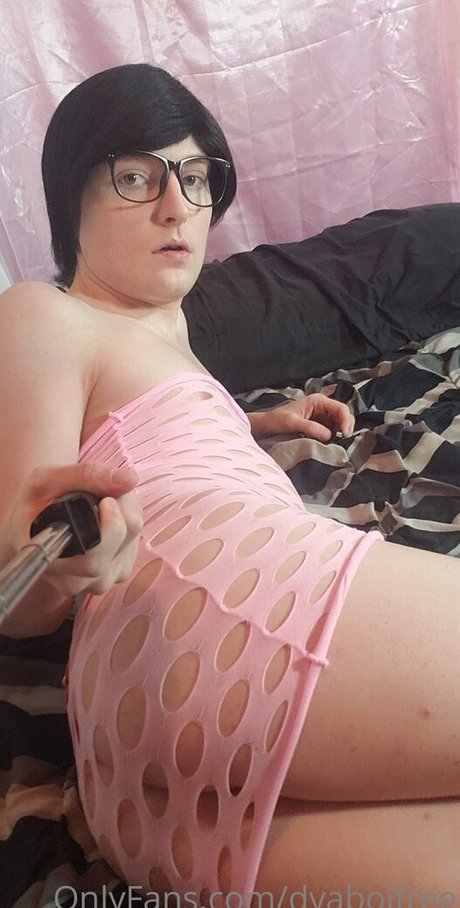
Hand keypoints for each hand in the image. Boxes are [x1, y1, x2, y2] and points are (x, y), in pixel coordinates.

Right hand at [1, 462, 143, 635]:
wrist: (34, 533)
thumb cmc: (36, 508)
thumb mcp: (45, 481)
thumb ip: (85, 476)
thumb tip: (130, 479)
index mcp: (54, 561)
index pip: (97, 552)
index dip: (108, 518)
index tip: (102, 499)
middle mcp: (80, 578)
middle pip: (127, 531)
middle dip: (119, 500)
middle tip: (97, 492)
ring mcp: (103, 579)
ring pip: (135, 533)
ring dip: (124, 509)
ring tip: (98, 504)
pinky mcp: (120, 572)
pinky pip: (137, 540)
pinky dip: (127, 521)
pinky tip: (106, 518)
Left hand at [249, 394, 353, 441]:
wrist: (266, 426)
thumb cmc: (276, 420)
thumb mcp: (292, 423)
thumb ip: (311, 427)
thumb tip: (329, 436)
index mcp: (318, 401)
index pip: (341, 408)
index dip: (346, 421)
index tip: (345, 435)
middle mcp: (322, 407)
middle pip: (343, 416)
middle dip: (346, 427)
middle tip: (343, 442)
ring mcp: (322, 417)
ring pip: (339, 424)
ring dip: (341, 434)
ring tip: (337, 444)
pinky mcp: (319, 426)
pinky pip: (332, 431)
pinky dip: (335, 438)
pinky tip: (331, 444)